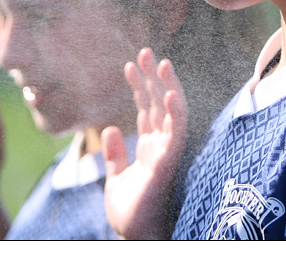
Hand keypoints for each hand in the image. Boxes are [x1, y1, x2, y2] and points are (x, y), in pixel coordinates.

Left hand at [102, 48, 186, 239]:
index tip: (130, 64)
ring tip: (160, 62)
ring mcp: (167, 153)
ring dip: (167, 86)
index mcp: (150, 148)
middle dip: (153, 77)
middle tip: (145, 51)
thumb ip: (115, 155)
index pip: (147, 109)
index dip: (140, 86)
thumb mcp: (116, 180)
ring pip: (172, 112)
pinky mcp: (168, 164)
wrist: (134, 237)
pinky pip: (176, 134)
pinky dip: (175, 113)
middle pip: (159, 104)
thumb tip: (109, 127)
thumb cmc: (131, 215)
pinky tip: (169, 94)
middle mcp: (161, 147)